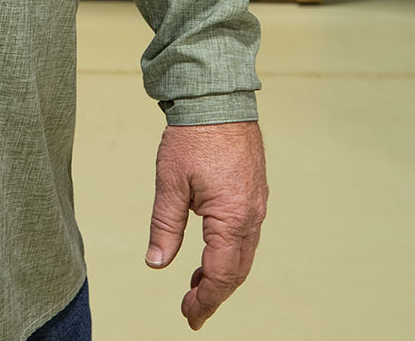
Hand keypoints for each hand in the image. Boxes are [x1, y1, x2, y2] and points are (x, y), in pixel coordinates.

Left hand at [145, 120, 267, 329]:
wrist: (217, 97)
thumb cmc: (192, 136)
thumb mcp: (170, 182)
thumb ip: (165, 226)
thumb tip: (156, 264)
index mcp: (231, 219)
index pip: (220, 276)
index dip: (204, 301)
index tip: (189, 317)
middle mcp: (251, 215)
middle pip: (237, 271)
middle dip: (215, 294)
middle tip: (192, 309)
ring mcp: (257, 202)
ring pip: (244, 253)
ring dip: (222, 273)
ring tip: (196, 283)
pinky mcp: (255, 190)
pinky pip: (247, 233)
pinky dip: (230, 250)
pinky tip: (211, 249)